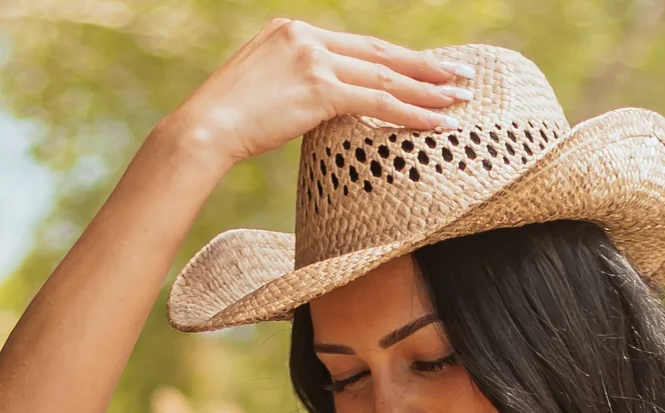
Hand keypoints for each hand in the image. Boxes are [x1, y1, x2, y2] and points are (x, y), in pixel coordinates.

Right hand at [166, 17, 472, 169]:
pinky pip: (378, 101)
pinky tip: (437, 123)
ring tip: (459, 101)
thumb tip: (319, 108)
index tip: (428, 69)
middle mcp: (306, 36)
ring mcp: (313, 59)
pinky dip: (411, 113)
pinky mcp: (318, 89)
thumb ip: (296, 88)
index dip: (398, 59)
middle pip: (380, 53)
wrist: (203, 129)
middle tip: (461, 77)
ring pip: (385, 76)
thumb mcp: (263, 91)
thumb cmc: (227, 122)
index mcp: (293, 31)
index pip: (359, 46)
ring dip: (427, 91)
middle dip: (425, 67)